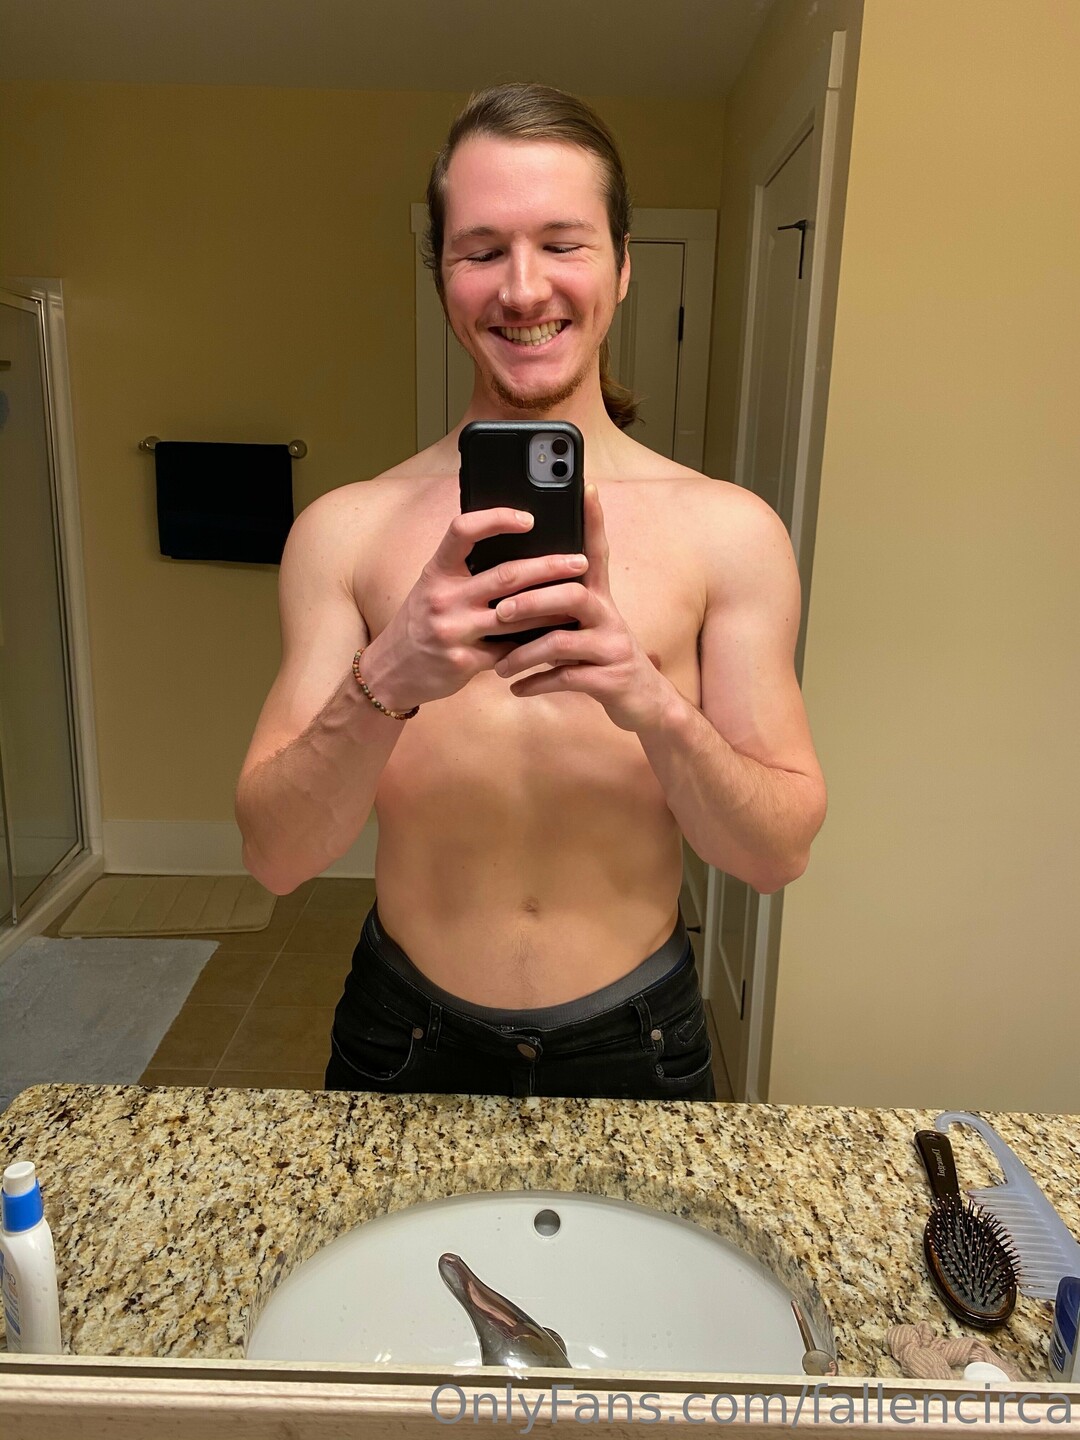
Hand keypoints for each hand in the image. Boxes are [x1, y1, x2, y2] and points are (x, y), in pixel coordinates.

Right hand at [359, 507, 592, 710]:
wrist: (391, 672)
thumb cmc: (420, 623)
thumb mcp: (432, 587)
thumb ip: (463, 569)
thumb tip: (511, 545)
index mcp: (437, 572)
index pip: (464, 531)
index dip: (497, 518)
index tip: (529, 518)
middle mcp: (444, 598)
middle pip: (507, 575)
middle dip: (550, 566)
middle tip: (579, 561)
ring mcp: (454, 631)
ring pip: (517, 615)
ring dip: (553, 606)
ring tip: (580, 597)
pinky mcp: (464, 661)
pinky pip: (509, 650)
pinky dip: (535, 642)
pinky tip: (556, 635)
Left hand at [492, 485, 673, 732]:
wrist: (645, 702)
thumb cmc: (602, 658)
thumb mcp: (588, 626)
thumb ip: (561, 606)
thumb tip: (516, 587)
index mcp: (600, 599)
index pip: (596, 552)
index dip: (594, 521)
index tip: (586, 488)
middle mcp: (609, 617)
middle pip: (572, 595)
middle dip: (532, 600)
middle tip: (499, 612)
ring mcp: (612, 648)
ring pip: (563, 641)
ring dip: (524, 653)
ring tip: (499, 666)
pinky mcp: (610, 680)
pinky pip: (567, 677)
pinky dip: (537, 683)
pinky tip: (517, 688)